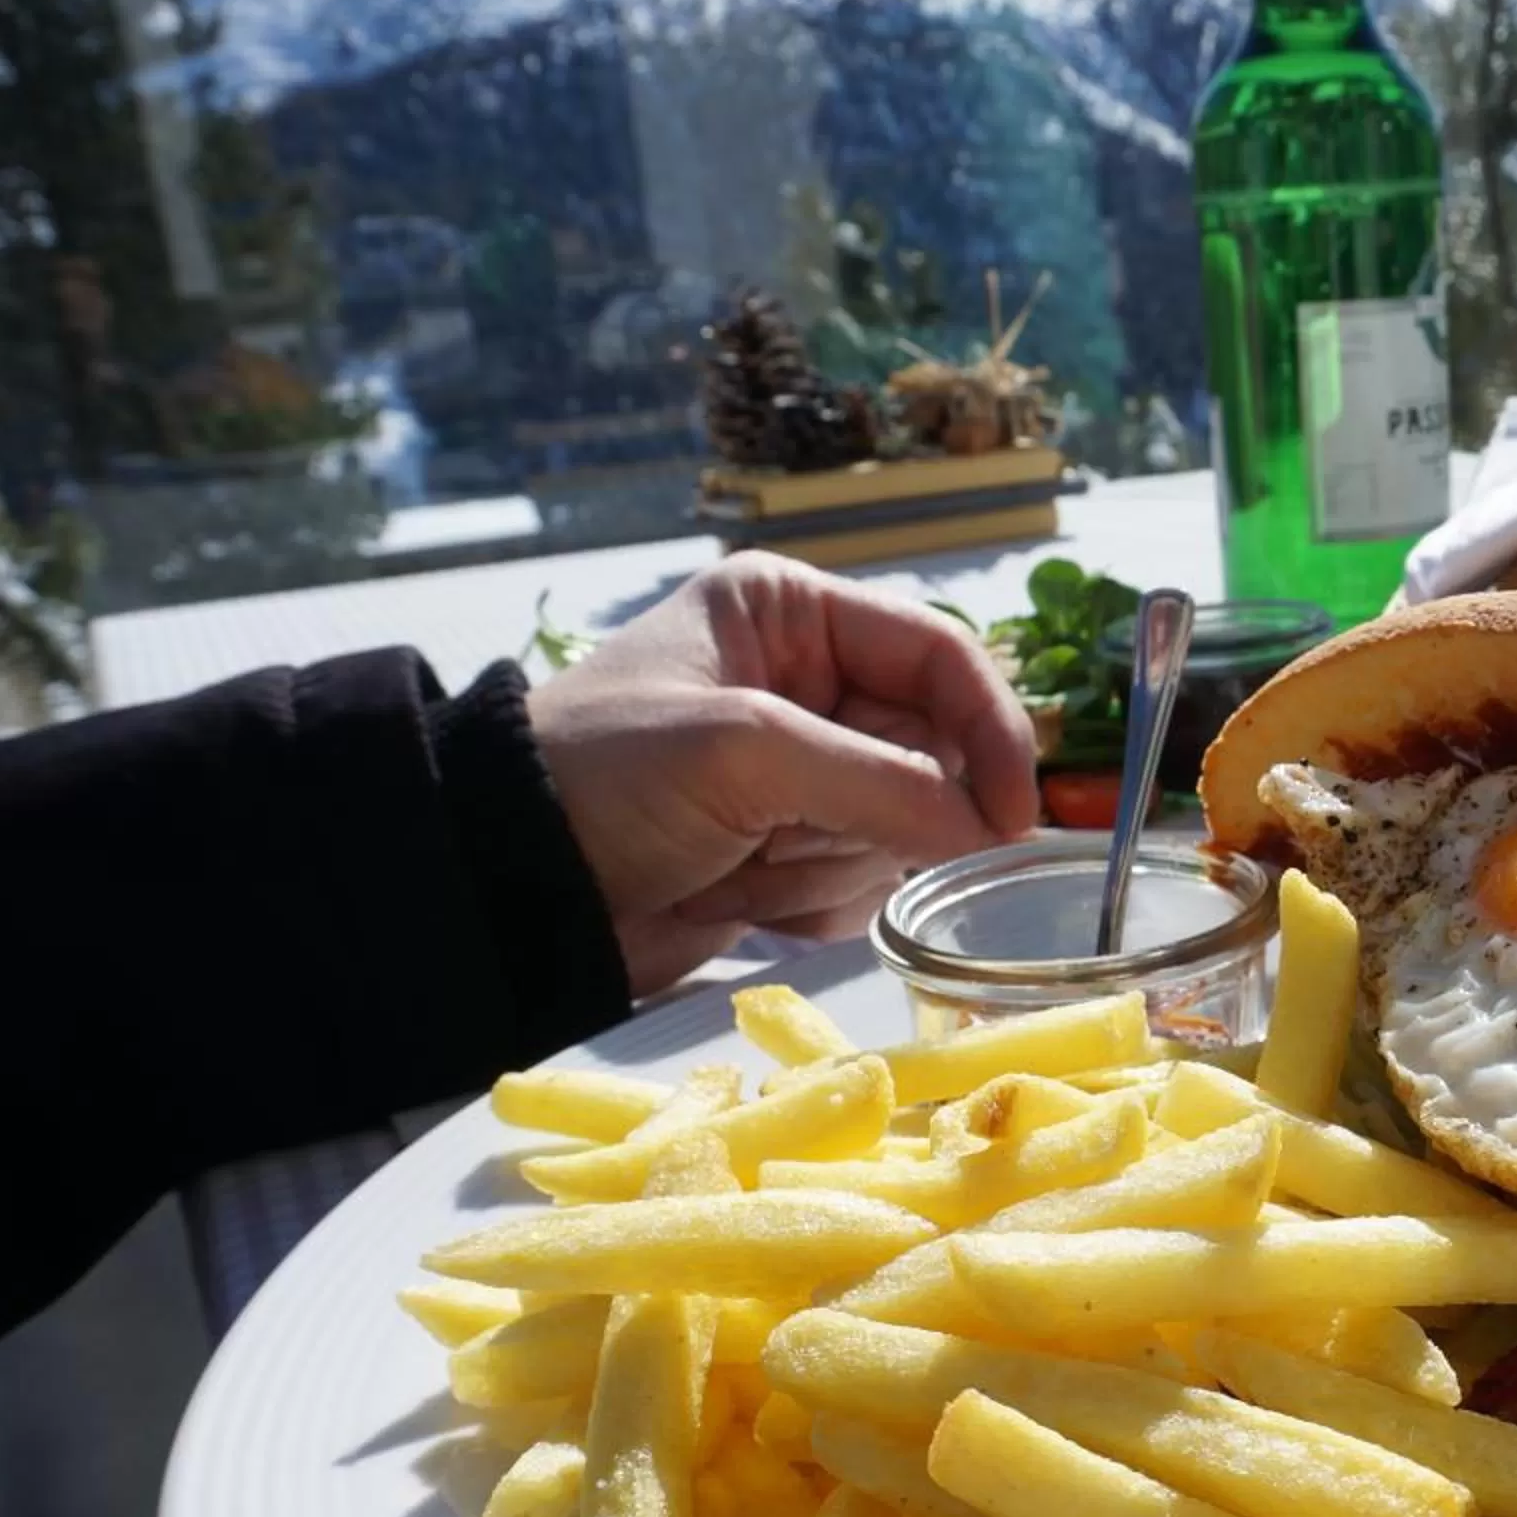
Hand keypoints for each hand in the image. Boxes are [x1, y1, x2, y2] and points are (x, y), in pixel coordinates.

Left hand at [527, 553, 1038, 993]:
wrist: (503, 887)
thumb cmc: (603, 778)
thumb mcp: (743, 752)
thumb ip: (880, 781)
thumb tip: (990, 826)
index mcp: (790, 615)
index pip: (939, 654)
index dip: (990, 728)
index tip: (1012, 815)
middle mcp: (806, 684)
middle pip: (932, 751)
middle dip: (884, 810)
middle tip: (809, 840)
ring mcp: (800, 774)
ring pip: (906, 827)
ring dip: (834, 861)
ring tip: (743, 862)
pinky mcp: (787, 851)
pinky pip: (865, 883)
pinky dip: (815, 901)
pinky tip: (740, 896)